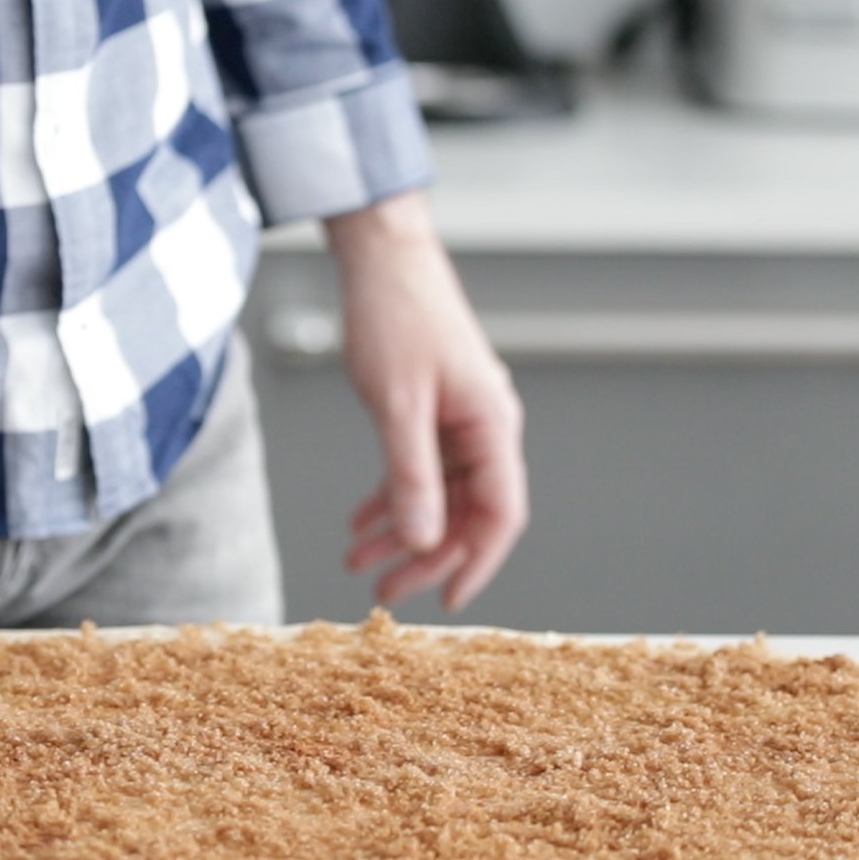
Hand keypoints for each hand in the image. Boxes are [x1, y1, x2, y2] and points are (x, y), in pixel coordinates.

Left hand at [326, 192, 528, 610]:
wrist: (381, 259)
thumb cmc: (395, 317)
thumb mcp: (397, 405)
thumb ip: (411, 475)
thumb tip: (421, 539)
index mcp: (492, 425)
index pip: (500, 513)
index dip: (476, 562)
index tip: (446, 600)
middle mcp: (484, 427)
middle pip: (466, 512)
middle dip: (424, 555)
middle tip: (383, 592)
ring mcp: (459, 420)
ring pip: (438, 495)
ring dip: (401, 531)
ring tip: (358, 562)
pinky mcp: (432, 411)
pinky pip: (419, 469)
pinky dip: (391, 496)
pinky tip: (359, 521)